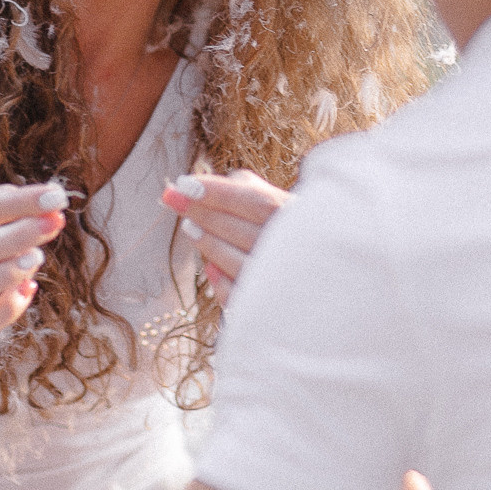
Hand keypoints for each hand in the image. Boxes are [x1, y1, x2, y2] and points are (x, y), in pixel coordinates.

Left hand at [161, 169, 289, 297]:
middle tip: (173, 198)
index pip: (255, 200)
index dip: (217, 192)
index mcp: (301, 216)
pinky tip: (209, 267)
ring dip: (208, 243)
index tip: (183, 183)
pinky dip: (220, 282)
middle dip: (202, 212)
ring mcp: (285, 279)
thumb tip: (202, 185)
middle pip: (240, 230)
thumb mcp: (278, 199)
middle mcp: (297, 248)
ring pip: (237, 263)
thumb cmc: (291, 228)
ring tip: (188, 226)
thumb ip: (247, 188)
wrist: (317, 273)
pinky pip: (239, 295)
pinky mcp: (272, 305)